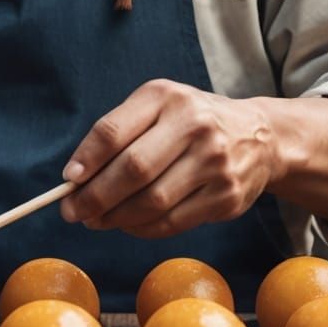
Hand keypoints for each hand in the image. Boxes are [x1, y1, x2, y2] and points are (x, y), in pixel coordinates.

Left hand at [58, 79, 279, 238]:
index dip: (87, 159)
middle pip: (133, 170)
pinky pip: (172, 222)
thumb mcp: (158, 107)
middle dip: (95, 197)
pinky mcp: (227, 198)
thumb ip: (119, 133)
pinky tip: (128, 225)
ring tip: (97, 220)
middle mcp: (195, 126)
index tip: (69, 180)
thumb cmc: (191, 121)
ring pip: (152, 202)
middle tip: (73, 211)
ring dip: (116, 218)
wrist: (259, 137)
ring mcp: (215, 164)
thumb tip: (76, 177)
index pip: (115, 131)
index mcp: (168, 98)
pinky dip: (142, 229)